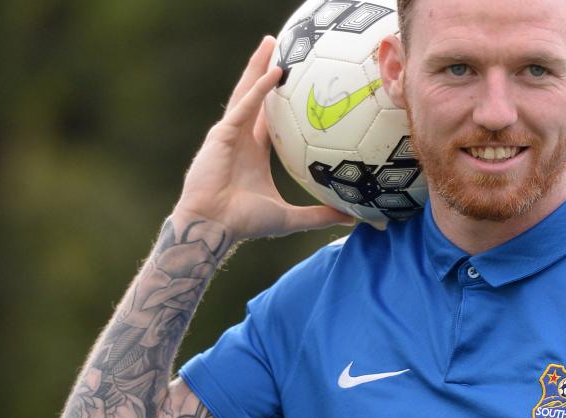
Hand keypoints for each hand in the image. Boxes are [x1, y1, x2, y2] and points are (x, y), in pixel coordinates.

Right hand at [173, 36, 353, 241]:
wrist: (214, 227)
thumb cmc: (244, 223)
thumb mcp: (289, 217)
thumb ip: (319, 216)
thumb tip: (350, 219)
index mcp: (254, 152)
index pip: (268, 118)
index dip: (278, 98)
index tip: (295, 82)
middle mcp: (241, 138)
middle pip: (256, 96)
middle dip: (266, 70)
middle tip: (281, 47)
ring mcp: (230, 133)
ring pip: (247, 92)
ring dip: (260, 66)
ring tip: (271, 42)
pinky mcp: (222, 134)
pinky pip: (245, 105)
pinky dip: (259, 88)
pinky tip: (274, 71)